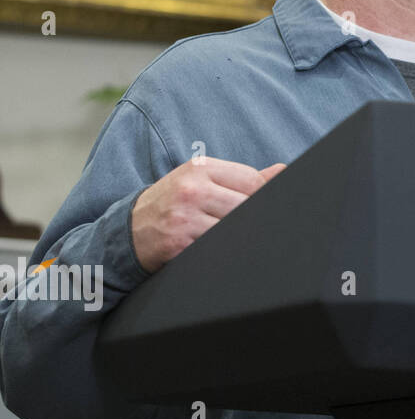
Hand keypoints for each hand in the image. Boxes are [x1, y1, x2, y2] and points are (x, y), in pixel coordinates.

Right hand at [129, 158, 285, 273]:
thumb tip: (283, 170)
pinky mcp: (180, 244)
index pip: (251, 180)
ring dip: (239, 234)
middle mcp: (192, 190)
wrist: (127, 231)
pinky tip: (218, 248)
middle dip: (252, 217)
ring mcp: (185, 217)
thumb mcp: (201, 181)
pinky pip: (218, 247)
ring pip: (236, 227)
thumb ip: (241, 178)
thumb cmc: (173, 203)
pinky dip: (224, 249)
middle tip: (250, 224)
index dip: (262, 195)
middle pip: (247, 204)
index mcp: (200, 168)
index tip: (260, 205)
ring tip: (232, 235)